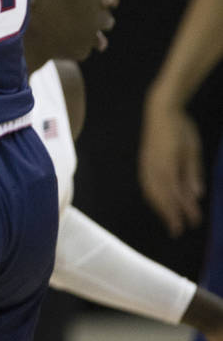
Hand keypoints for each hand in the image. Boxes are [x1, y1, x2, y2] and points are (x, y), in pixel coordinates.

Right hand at [138, 97, 204, 235]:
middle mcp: (153, 166)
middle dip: (169, 214)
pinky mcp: (144, 161)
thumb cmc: (180, 127)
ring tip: (168, 219)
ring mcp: (146, 163)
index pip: (175, 193)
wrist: (160, 109)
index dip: (183, 210)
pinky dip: (151, 196)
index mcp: (167, 163)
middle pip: (160, 196)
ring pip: (150, 191)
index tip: (193, 223)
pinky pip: (145, 183)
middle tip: (177, 231)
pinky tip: (156, 202)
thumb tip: (196, 195)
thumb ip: (192, 172)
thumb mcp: (192, 149)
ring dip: (159, 208)